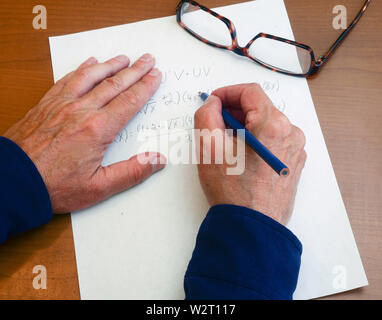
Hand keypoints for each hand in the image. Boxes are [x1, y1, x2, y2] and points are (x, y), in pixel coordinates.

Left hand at [3, 54, 165, 212]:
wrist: (13, 181)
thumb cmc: (54, 186)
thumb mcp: (99, 187)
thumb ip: (131, 172)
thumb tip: (157, 160)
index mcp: (97, 129)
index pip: (129, 102)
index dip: (145, 87)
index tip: (155, 76)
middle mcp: (81, 110)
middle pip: (114, 84)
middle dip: (134, 70)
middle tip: (147, 59)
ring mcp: (61, 104)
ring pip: (91, 77)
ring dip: (110, 65)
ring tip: (123, 58)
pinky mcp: (46, 105)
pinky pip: (66, 80)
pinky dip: (80, 69)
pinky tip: (88, 63)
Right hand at [194, 84, 305, 224]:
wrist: (252, 227)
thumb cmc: (231, 189)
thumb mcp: (209, 147)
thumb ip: (207, 114)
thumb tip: (213, 103)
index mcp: (274, 124)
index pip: (250, 91)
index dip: (227, 91)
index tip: (213, 101)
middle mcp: (291, 133)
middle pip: (259, 108)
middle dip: (234, 111)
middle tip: (215, 123)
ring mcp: (296, 149)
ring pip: (266, 124)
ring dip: (245, 126)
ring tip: (227, 143)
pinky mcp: (294, 163)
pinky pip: (274, 141)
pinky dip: (257, 140)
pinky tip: (242, 156)